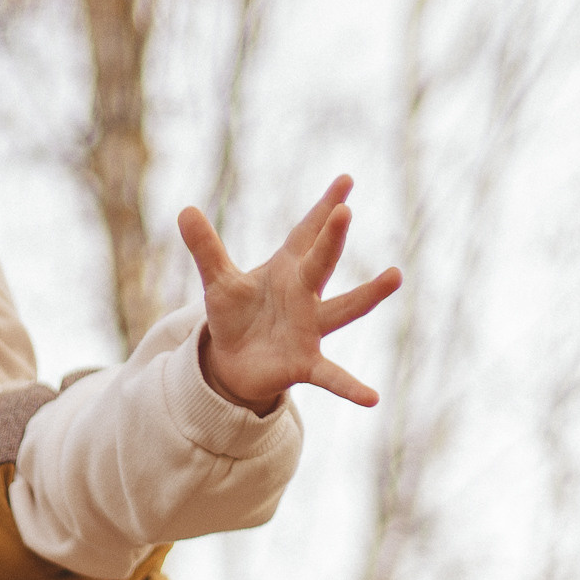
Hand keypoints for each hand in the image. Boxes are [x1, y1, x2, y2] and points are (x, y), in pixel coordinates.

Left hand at [181, 177, 401, 418]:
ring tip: (395, 276)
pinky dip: (350, 387)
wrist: (233, 361)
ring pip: (342, 309)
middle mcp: (305, 295)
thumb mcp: (217, 281)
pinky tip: (372, 398)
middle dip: (331, 239)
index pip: (307, 232)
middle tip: (345, 211)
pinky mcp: (304, 363)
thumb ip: (206, 248)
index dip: (324, 207)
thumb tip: (184, 209)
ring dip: (367, 296)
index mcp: (287, 269)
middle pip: (321, 263)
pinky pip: (332, 377)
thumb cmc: (235, 315)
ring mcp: (309, 329)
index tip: (345, 180)